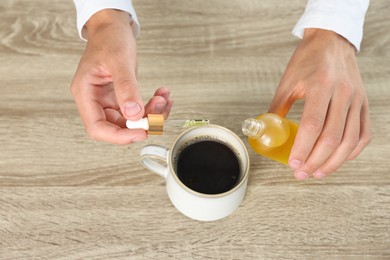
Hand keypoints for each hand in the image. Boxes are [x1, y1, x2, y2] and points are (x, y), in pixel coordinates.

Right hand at [70, 10, 172, 143]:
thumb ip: (126, 88)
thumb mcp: (118, 60)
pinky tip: (162, 96)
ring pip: (131, 120)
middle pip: (117, 127)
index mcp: (85, 93)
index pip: (97, 127)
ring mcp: (109, 100)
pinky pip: (138, 110)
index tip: (141, 132)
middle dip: (141, 122)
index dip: (119, 136)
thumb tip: (134, 113)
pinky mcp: (122, 98)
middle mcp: (95, 100)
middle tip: (159, 110)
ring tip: (164, 99)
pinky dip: (153, 106)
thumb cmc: (109, 38)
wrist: (113, 28)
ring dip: (151, 114)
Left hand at [268, 28, 371, 179]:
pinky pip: (363, 134)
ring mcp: (357, 100)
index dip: (303, 149)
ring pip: (350, 141)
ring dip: (333, 162)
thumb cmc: (307, 61)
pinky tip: (338, 160)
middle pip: (332, 138)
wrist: (332, 42)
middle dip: (315, 162)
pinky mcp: (364, 104)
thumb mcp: (287, 83)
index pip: (312, 126)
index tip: (293, 164)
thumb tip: (266, 133)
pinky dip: (351, 152)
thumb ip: (277, 109)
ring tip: (317, 173)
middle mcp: (343, 93)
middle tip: (301, 173)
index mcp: (320, 86)